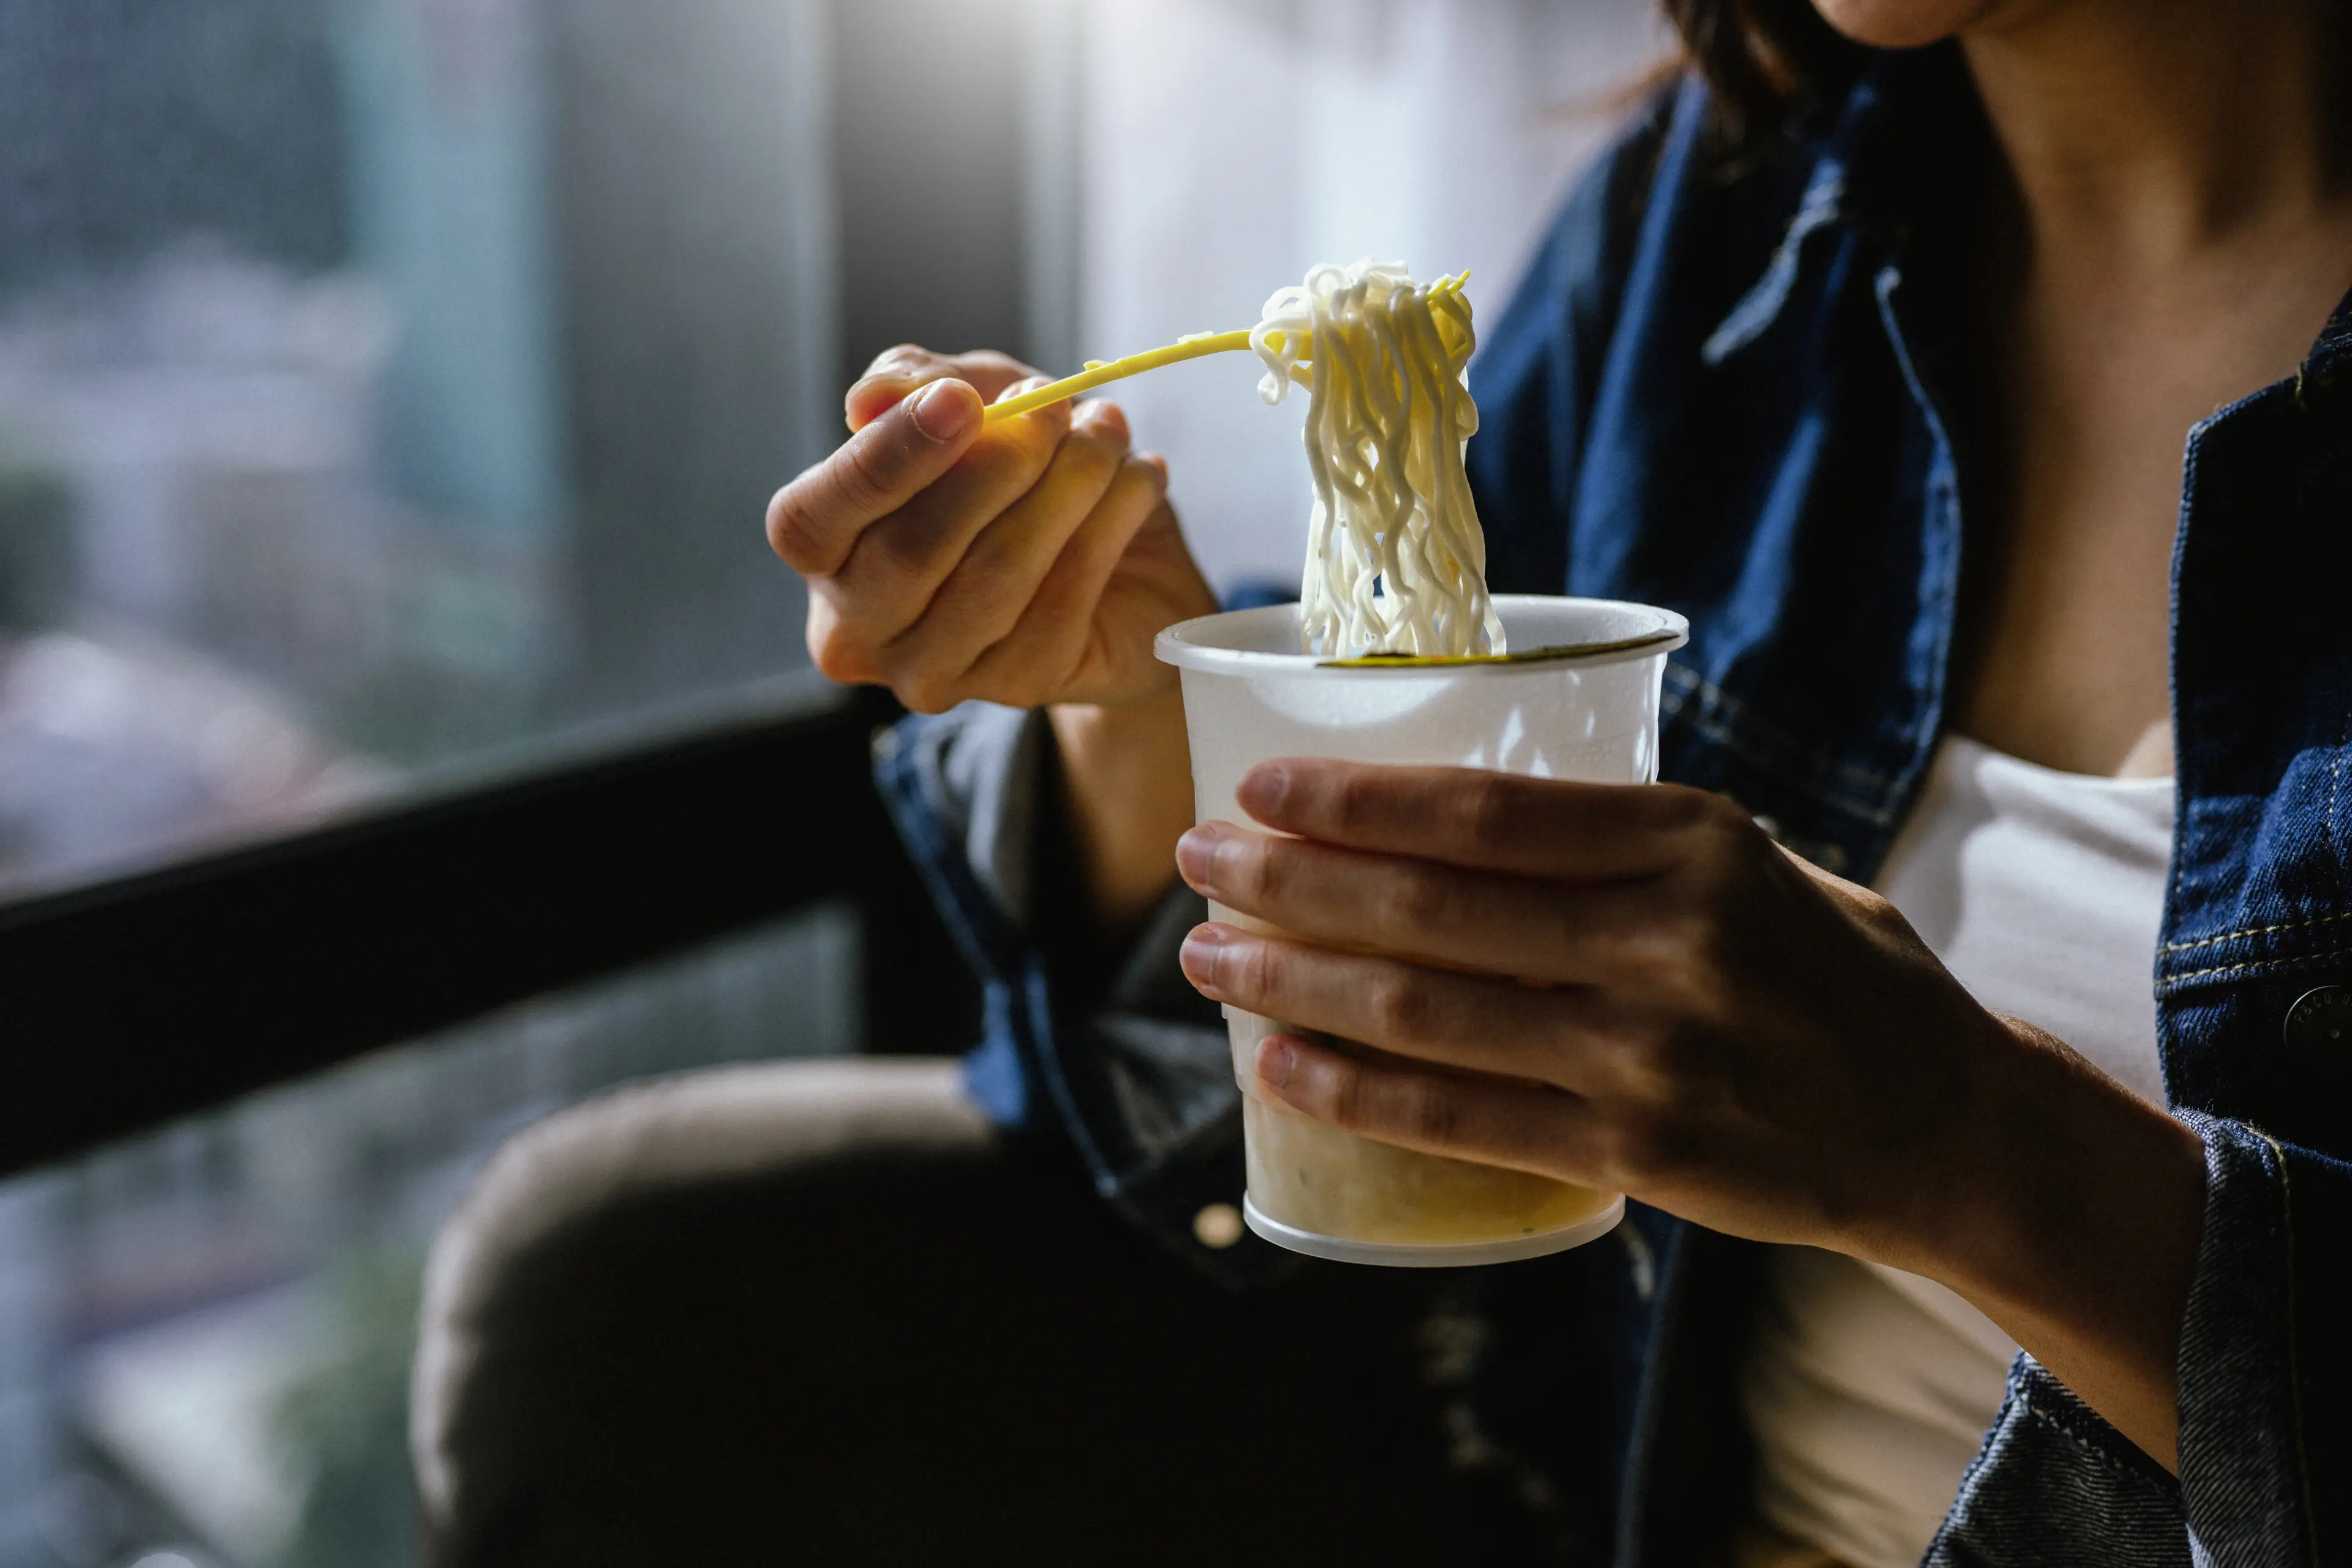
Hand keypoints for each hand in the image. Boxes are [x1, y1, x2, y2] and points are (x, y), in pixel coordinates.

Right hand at [767, 346, 1217, 713]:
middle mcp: (860, 630)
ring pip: (994, 576)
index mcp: (824, 555)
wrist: (1121, 563)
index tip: (960, 401)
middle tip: (1054, 407)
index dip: (882, 459)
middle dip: (995, 466)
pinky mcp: (1018, 686)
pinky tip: (1139, 478)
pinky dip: (1111, 522)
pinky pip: (1064, 600)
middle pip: (909, 554)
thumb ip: (915, 383)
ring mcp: (935, 672)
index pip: (810, 522)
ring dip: (1065, 487)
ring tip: (1107, 432)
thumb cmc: (1018, 473)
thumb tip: (870, 397)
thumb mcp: (970, 399)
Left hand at [1172, 760, 2009, 1261]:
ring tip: (1204, 963)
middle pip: (1425, 906)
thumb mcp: (1752, 860)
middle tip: (1197, 862)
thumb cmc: (1832, 973)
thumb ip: (1620, 838)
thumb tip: (1452, 811)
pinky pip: (1461, 1121)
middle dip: (1286, 882)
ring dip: (1289, 984)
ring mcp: (1646, 1055)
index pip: (1481, 807)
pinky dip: (1355, 1093)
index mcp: (1691, 841)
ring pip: (1421, 1014)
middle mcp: (1664, 940)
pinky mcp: (1634, 1154)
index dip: (1351, 796)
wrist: (1943, 1125)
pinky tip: (1279, 1069)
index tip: (1259, 787)